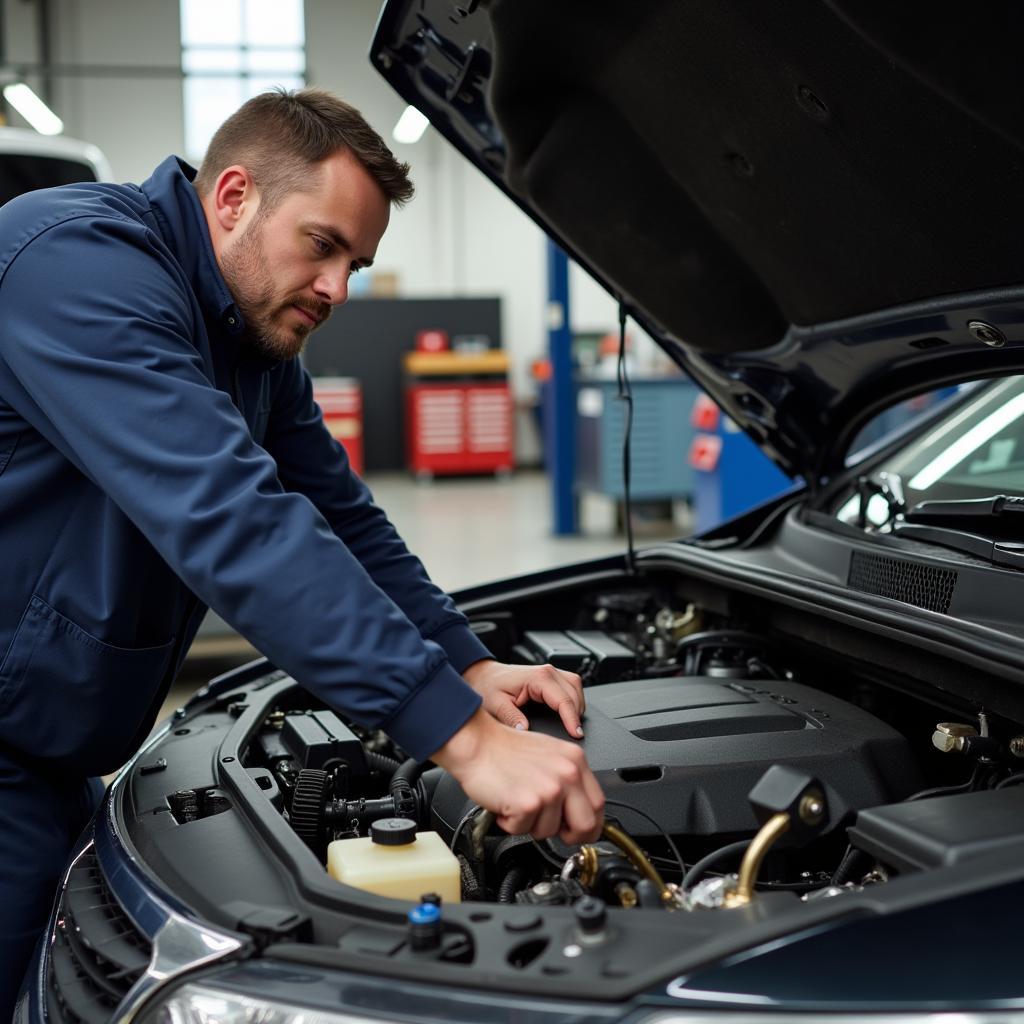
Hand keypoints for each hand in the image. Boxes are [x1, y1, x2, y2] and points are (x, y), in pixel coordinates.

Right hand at [431, 708, 603, 842]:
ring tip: (518, 802)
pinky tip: (506, 803)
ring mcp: (550, 789)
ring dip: (530, 825)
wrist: (477, 743)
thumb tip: (576, 810)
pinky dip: (510, 824)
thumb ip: (567, 780)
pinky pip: (524, 831)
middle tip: (550, 829)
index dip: (590, 824)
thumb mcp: (549, 755)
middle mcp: (567, 773)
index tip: (579, 830)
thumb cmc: (505, 750)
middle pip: (587, 825)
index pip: (598, 804)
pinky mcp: (529, 803)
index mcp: (575, 760)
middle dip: (569, 836)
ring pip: (550, 832)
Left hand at [462, 659, 585, 738]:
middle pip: (575, 693)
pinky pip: (570, 686)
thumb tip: (526, 730)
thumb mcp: (496, 705)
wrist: (483, 676)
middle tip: (575, 735)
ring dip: (577, 706)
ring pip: (576, 687)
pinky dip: (572, 700)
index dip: (572, 719)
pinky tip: (567, 713)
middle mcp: (547, 672)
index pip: (564, 700)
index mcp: (538, 677)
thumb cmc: (488, 687)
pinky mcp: (550, 677)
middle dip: (577, 714)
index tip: (576, 734)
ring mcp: (550, 673)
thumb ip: (511, 717)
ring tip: (573, 726)